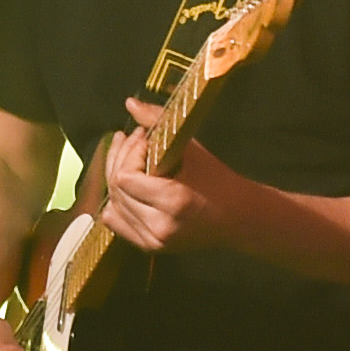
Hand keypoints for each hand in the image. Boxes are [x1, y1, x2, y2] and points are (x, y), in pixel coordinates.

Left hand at [93, 100, 261, 257]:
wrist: (237, 218)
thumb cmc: (216, 178)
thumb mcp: (190, 148)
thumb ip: (157, 122)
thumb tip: (129, 103)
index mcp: (173, 201)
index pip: (125, 176)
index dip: (130, 152)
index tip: (144, 137)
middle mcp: (160, 226)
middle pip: (116, 189)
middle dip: (120, 159)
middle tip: (133, 141)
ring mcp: (153, 240)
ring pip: (112, 204)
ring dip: (117, 177)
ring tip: (129, 158)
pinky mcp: (149, 247)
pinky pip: (115, 221)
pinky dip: (117, 201)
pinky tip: (128, 185)